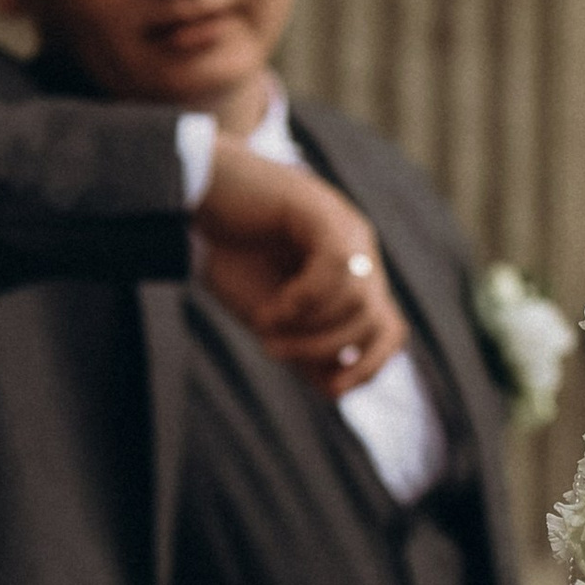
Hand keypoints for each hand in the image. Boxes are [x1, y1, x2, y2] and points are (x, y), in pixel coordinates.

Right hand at [195, 141, 406, 389]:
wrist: (195, 196)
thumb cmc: (229, 253)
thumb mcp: (270, 315)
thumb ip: (304, 345)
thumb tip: (336, 386)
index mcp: (352, 275)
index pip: (390, 330)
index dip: (370, 367)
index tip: (329, 389)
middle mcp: (358, 250)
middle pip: (373, 322)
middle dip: (323, 350)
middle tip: (271, 350)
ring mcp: (344, 227)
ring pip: (356, 300)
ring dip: (307, 330)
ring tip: (263, 326)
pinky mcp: (320, 208)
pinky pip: (333, 267)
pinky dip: (301, 300)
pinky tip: (269, 309)